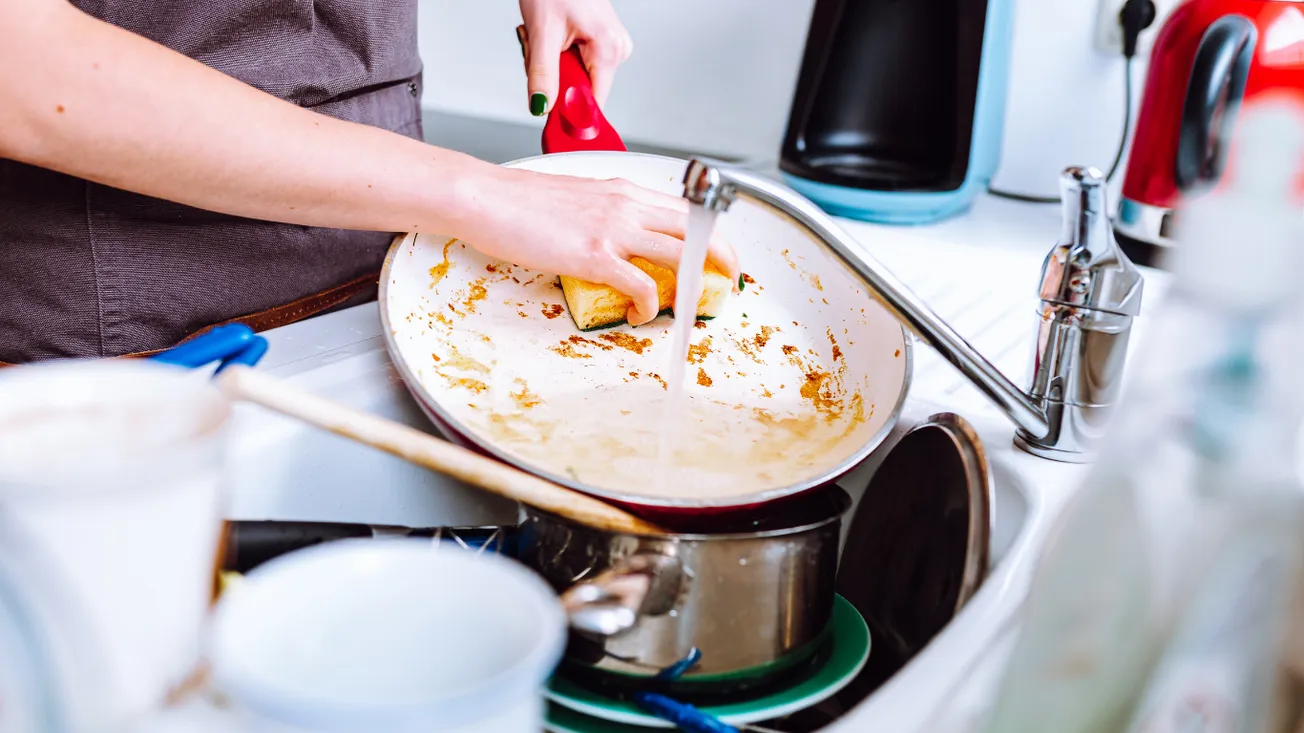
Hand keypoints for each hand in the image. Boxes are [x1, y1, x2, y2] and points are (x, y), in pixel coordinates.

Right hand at [460, 168, 740, 325]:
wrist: (483, 196)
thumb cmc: (515, 200)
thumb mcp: (573, 199)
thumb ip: (600, 216)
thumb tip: (611, 240)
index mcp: (622, 190)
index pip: (683, 210)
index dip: (708, 233)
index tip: (715, 254)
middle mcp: (627, 204)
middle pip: (698, 227)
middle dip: (723, 255)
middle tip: (729, 279)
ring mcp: (613, 228)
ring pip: (682, 253)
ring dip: (696, 283)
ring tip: (695, 305)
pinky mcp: (594, 254)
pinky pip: (641, 285)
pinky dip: (649, 305)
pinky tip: (640, 315)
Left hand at [516, 0, 631, 114]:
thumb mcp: (542, 33)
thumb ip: (542, 75)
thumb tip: (542, 108)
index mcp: (609, 48)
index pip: (594, 101)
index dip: (569, 110)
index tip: (548, 111)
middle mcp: (617, 48)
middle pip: (582, 89)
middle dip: (554, 78)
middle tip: (539, 49)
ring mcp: (611, 44)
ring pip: (577, 76)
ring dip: (553, 64)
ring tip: (547, 35)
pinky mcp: (602, 40)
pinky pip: (578, 62)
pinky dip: (558, 55)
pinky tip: (553, 35)